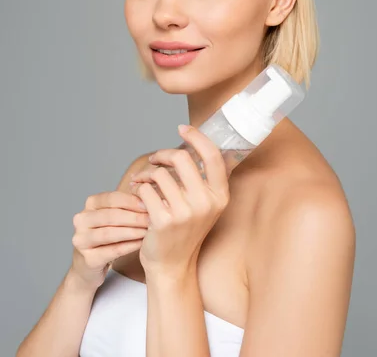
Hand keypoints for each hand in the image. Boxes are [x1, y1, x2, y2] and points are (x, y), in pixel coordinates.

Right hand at [70, 191, 149, 290]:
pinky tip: (141, 244)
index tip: (148, 204)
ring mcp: (81, 240)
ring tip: (148, 231)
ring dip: (132, 232)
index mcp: (90, 204)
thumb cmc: (107, 236)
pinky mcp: (87, 259)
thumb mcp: (113, 217)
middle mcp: (81, 220)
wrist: (90, 264)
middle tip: (151, 219)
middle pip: (110, 216)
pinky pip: (111, 251)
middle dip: (134, 217)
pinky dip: (128, 246)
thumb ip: (126, 206)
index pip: (112, 198)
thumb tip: (149, 195)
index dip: (131, 201)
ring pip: (109, 233)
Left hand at [129, 125, 230, 277]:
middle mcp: (207, 203)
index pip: (212, 156)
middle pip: (181, 159)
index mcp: (220, 195)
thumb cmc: (186, 228)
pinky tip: (139, 197)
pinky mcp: (164, 221)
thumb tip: (195, 143)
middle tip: (154, 161)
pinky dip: (140, 190)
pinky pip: (146, 190)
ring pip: (160, 174)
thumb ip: (203, 178)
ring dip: (147, 174)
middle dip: (162, 155)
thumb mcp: (205, 204)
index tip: (182, 128)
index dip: (197, 137)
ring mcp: (186, 213)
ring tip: (143, 182)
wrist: (172, 264)